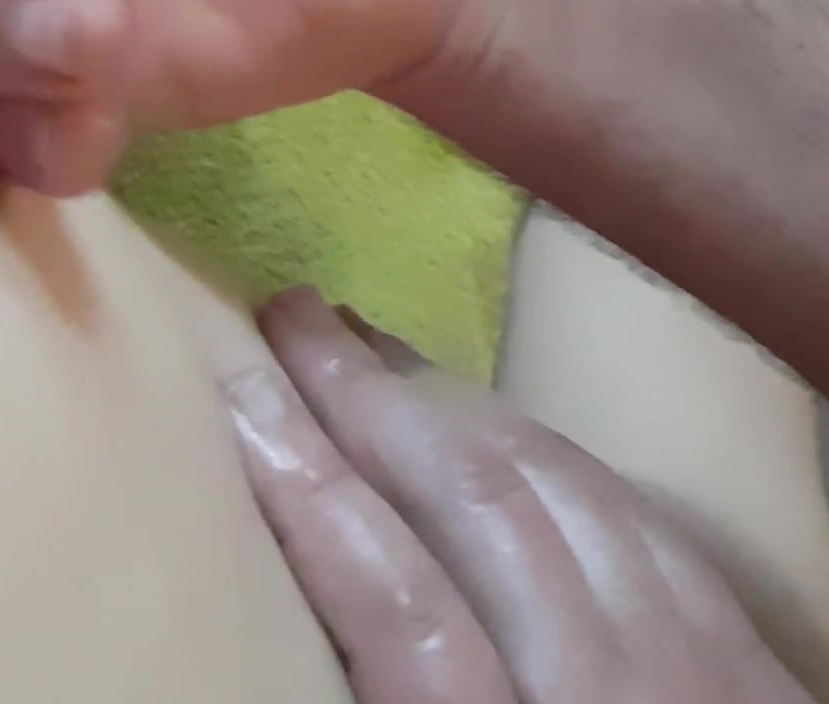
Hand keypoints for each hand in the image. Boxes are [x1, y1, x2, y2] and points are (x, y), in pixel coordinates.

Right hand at [225, 291, 811, 703]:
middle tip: (287, 316)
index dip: (311, 494)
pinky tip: (501, 423)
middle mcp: (607, 693)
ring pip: (560, 488)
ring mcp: (690, 661)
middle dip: (372, 400)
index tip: (236, 397)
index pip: (400, 610)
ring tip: (370, 341)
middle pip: (480, 511)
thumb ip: (390, 692)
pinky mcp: (746, 651)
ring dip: (453, 401)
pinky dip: (549, 449)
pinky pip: (633, 512)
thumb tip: (300, 628)